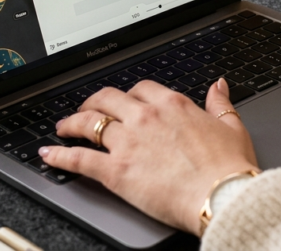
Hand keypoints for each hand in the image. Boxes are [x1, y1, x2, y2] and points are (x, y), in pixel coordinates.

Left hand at [39, 78, 257, 234]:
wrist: (222, 195)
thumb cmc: (228, 167)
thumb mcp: (231, 126)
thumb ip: (220, 102)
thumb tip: (218, 85)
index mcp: (172, 104)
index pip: (140, 89)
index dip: (127, 95)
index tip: (123, 101)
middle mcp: (146, 117)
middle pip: (108, 98)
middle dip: (93, 102)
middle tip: (86, 109)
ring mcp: (128, 142)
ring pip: (89, 123)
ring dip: (72, 123)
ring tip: (63, 128)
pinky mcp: (116, 170)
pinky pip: (80, 158)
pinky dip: (60, 155)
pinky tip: (50, 154)